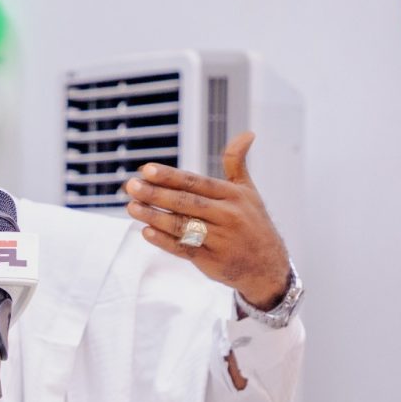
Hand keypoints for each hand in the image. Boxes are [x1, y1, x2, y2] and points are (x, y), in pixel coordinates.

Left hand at [124, 131, 289, 308]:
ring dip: (154, 216)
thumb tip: (246, 134)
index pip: (196, 183)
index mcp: (233, 196)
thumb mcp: (249, 192)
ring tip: (132, 207)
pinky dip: (164, 241)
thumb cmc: (254, 224)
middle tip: (131, 186)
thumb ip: (237, 164)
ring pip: (181, 226)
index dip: (170, 176)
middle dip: (156, 194)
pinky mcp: (211, 261)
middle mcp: (227, 216)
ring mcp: (219, 240)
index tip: (147, 170)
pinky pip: (184, 249)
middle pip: (185, 203)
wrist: (269, 267)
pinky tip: (146, 232)